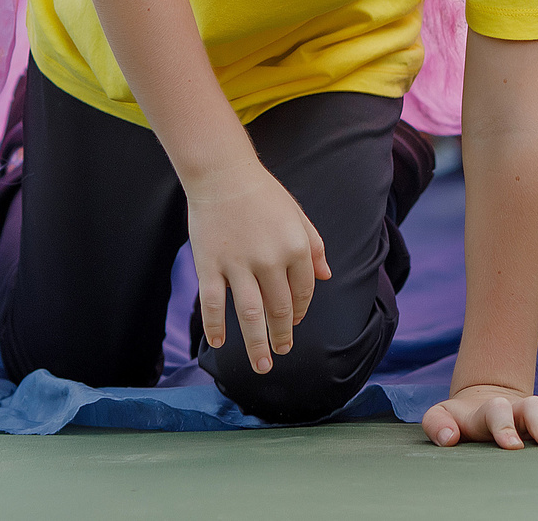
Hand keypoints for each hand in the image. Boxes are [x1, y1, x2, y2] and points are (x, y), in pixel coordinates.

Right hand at [185, 159, 329, 374]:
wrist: (222, 172)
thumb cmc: (263, 193)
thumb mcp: (297, 215)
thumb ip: (314, 246)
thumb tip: (328, 277)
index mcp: (296, 248)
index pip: (303, 292)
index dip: (300, 312)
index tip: (293, 323)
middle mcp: (270, 260)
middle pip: (279, 310)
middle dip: (282, 337)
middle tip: (281, 354)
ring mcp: (238, 264)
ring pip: (250, 315)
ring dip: (257, 344)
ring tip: (262, 365)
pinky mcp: (210, 264)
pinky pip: (213, 303)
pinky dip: (215, 326)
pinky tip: (219, 343)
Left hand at [423, 384, 537, 449]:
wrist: (484, 400)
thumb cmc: (461, 419)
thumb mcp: (442, 417)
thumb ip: (439, 424)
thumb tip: (449, 437)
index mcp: (488, 410)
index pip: (496, 412)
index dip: (504, 427)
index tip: (513, 447)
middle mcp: (517, 407)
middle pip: (534, 407)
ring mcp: (537, 409)